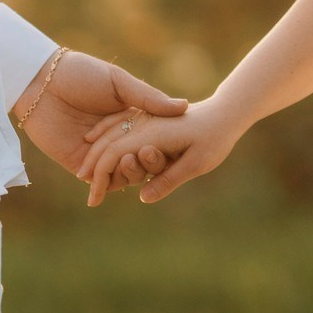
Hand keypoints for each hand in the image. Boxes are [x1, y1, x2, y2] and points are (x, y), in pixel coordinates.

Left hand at [18, 52, 184, 189]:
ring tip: (130, 162)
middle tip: (149, 155)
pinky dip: (109, 183)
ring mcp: (98, 153)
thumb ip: (148, 98)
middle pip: (141, 160)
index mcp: (130, 117)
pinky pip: (99, 181)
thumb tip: (183, 107)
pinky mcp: (78, 164)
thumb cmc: (81, 74)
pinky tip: (114, 176)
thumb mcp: (119, 82)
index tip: (173, 146)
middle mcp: (117, 138)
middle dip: (149, 162)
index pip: (154, 139)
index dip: (164, 145)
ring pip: (123, 174)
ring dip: (131, 174)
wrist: (42, 83)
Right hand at [77, 95, 244, 205]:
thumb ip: (169, 179)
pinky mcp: (148, 117)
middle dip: (93, 167)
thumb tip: (143, 198)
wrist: (225, 112)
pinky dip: (105, 133)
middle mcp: (144, 123)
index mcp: (152, 134)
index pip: (114, 155)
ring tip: (87, 173)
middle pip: (107, 144)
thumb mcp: (197, 163)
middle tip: (89, 194)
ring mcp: (145, 118)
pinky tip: (96, 141)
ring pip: (111, 132)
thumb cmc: (215, 138)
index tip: (94, 200)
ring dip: (97, 151)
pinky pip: (119, 123)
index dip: (101, 178)